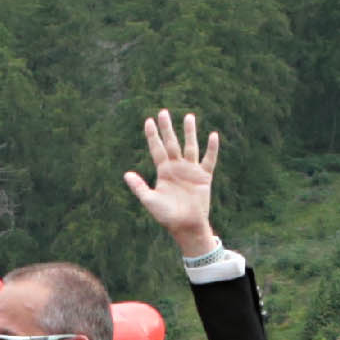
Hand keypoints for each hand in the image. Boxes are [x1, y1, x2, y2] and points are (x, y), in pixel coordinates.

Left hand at [124, 110, 218, 253]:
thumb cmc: (166, 216)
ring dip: (189, 132)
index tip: (148, 121)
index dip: (152, 136)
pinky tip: (213, 135)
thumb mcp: (150, 201)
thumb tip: (126, 174)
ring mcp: (191, 171)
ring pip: (190, 146)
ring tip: (189, 116)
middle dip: (167, 128)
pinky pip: (209, 159)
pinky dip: (212, 148)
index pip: (157, 149)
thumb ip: (139, 187)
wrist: (186, 226)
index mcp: (163, 171)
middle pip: (172, 143)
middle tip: (163, 112)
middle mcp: (177, 168)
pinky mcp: (204, 177)